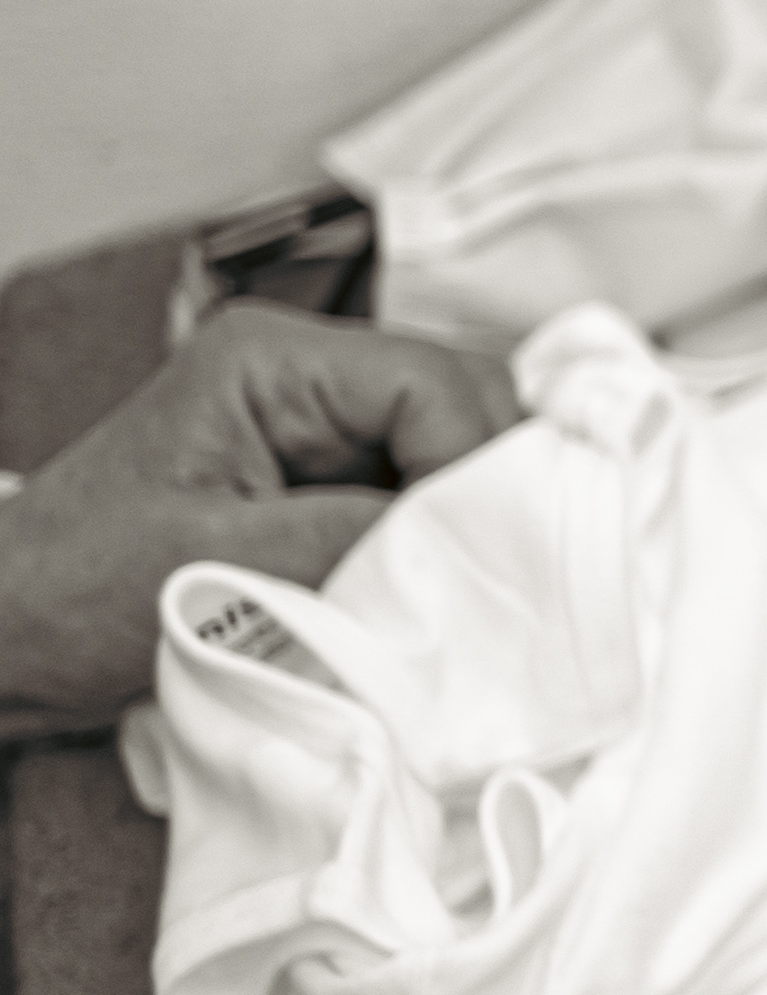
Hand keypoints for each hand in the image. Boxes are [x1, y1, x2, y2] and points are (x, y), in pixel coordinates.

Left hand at [0, 299, 517, 721]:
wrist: (8, 635)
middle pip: (467, 402)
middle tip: (491, 575)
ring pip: (458, 448)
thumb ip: (362, 536)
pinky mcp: (330, 477)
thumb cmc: (75, 592)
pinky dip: (441, 540)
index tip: (482, 557)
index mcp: (272, 359)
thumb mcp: (225, 561)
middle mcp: (308, 371)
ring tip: (460, 587)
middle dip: (489, 487)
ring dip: (469, 517)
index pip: (438, 384)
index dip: (478, 466)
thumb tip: (484, 545)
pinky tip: (432, 587)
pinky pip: (424, 491)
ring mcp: (323, 424)